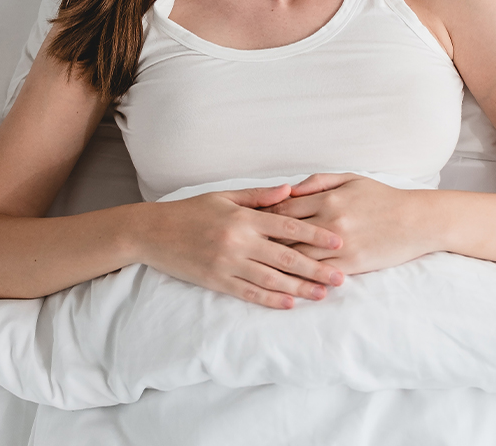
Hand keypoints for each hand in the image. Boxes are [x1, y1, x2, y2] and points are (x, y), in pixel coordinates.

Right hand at [135, 184, 344, 309]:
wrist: (154, 232)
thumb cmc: (192, 211)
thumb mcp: (226, 196)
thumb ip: (259, 196)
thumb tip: (290, 191)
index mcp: (244, 218)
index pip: (288, 226)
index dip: (315, 236)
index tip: (338, 243)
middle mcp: (239, 241)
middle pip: (286, 256)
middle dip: (316, 268)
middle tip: (341, 277)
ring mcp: (228, 263)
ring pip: (271, 279)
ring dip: (299, 288)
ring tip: (322, 294)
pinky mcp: (217, 281)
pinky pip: (249, 292)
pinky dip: (271, 299)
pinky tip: (289, 304)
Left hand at [263, 173, 435, 274]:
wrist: (416, 221)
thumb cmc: (382, 197)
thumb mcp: (350, 179)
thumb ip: (318, 182)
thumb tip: (290, 189)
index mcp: (328, 199)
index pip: (284, 208)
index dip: (264, 215)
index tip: (248, 221)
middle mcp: (330, 222)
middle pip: (286, 233)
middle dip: (262, 240)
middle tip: (242, 246)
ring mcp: (340, 245)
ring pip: (299, 256)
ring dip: (276, 262)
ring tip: (255, 267)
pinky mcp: (351, 264)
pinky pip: (319, 273)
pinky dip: (301, 277)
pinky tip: (285, 282)